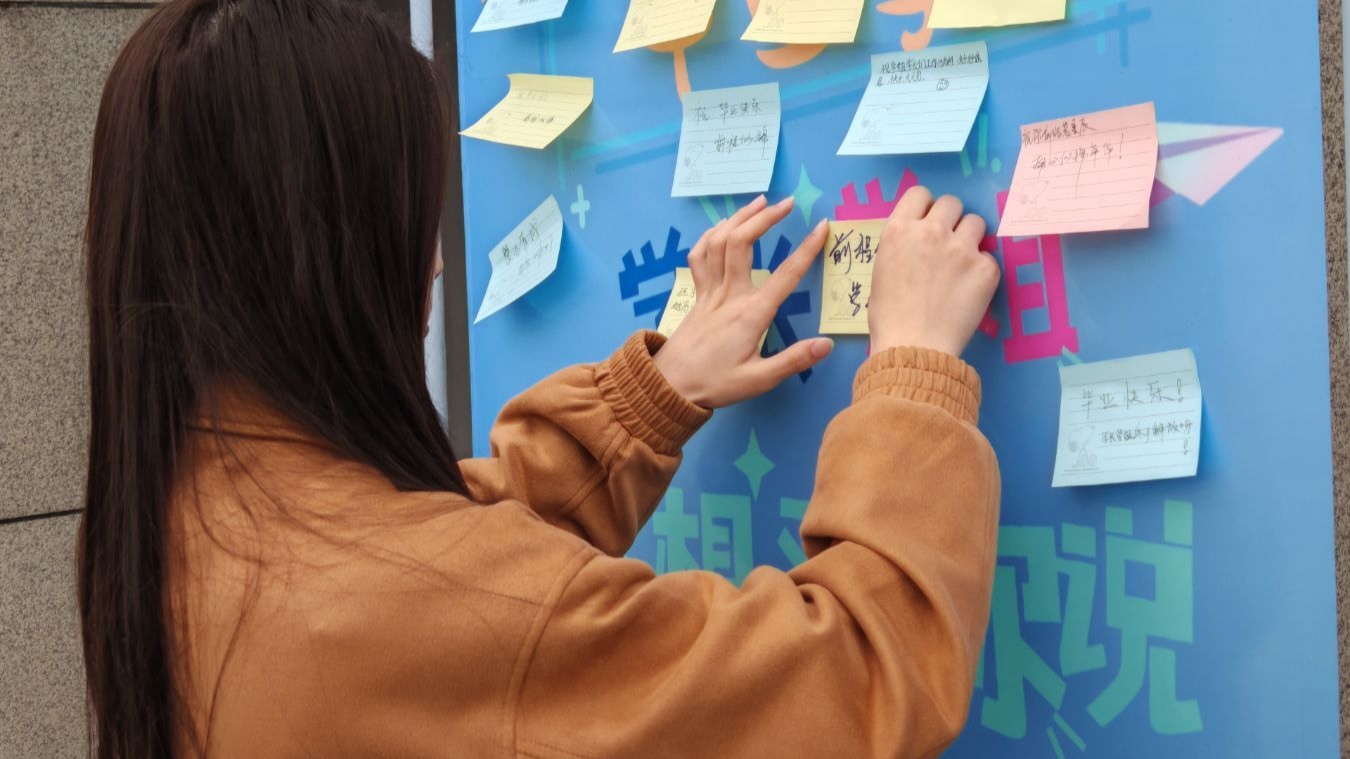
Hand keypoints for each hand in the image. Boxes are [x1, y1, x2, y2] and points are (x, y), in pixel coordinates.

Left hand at [654, 196, 833, 408]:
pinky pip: (700, 256)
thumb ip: (794, 360)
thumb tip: (827, 344)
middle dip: (766, 218)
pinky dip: (710, 236)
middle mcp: (729, 295)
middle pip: (743, 243)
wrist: (668, 386)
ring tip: (760, 203)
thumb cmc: (715, 384)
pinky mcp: (697, 295)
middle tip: (787, 203)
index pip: (785, 274)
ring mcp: (709, 292)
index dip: (807, 248)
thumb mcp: (759, 380)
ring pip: (719, 242)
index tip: (822, 226)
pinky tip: (721, 226)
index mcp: (751, 314)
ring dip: (739, 218)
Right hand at [868, 186, 1000, 356]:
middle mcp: (931, 231)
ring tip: (961, 264)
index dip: (925, 208)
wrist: (914, 346)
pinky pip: (988, 258)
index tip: (927, 223)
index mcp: (899, 230)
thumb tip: (917, 243)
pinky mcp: (985, 268)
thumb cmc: (889, 317)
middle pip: (951, 203)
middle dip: (950, 219)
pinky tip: (968, 291)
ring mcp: (961, 248)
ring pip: (975, 222)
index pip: (920, 194)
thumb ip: (901, 247)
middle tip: (947, 244)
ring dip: (969, 238)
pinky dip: (980, 271)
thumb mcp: (881, 271)